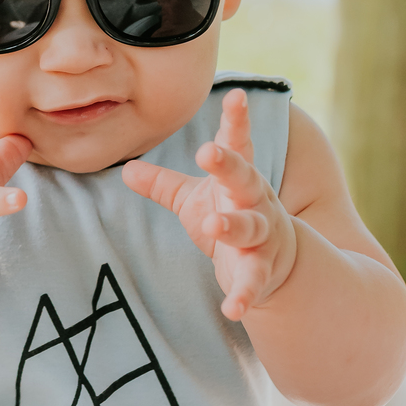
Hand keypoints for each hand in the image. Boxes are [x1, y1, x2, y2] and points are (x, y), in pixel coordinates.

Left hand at [122, 89, 297, 318]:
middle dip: (228, 165)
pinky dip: (243, 296)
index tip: (236, 96)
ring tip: (214, 226)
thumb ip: (163, 184)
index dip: (236, 120)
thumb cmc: (232, 217)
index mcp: (239, 177)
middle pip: (245, 178)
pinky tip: (232, 309)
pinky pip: (253, 282)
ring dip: (233, 226)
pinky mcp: (263, 270)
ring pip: (251, 227)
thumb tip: (125, 168)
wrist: (280, 264)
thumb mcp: (196, 198)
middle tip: (207, 151)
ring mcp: (263, 235)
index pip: (238, 143)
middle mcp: (256, 200)